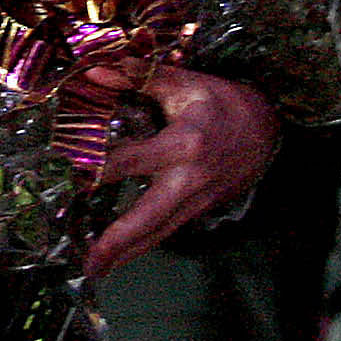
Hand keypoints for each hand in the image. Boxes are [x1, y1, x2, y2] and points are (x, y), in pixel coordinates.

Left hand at [84, 67, 277, 276]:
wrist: (269, 127)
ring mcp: (197, 198)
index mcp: (183, 145)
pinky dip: (145, 243)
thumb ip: (139, 77)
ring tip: (96, 270)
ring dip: (128, 253)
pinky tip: (123, 254)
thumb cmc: (223, 102)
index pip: (131, 161)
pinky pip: (169, 229)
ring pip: (159, 232)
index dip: (98, 169)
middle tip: (90, 263)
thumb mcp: (184, 82)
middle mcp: (190, 179)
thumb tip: (96, 70)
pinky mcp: (202, 207)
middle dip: (118, 242)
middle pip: (149, 217)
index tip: (70, 177)